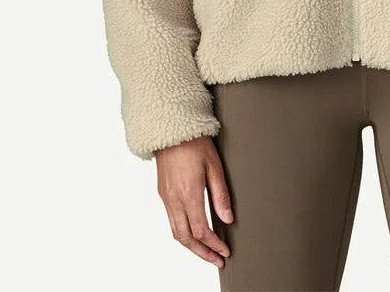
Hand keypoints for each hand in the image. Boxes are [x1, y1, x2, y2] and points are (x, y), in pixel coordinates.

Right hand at [155, 135, 233, 267]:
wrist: (172, 130)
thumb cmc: (195, 143)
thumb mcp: (214, 167)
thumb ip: (221, 195)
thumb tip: (227, 219)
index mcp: (189, 194)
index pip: (202, 231)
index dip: (214, 245)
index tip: (224, 251)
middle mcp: (174, 200)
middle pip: (186, 238)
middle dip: (202, 253)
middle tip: (217, 259)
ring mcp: (166, 198)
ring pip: (176, 232)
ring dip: (191, 246)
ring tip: (206, 251)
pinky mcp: (162, 193)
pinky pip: (171, 221)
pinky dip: (182, 233)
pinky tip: (193, 232)